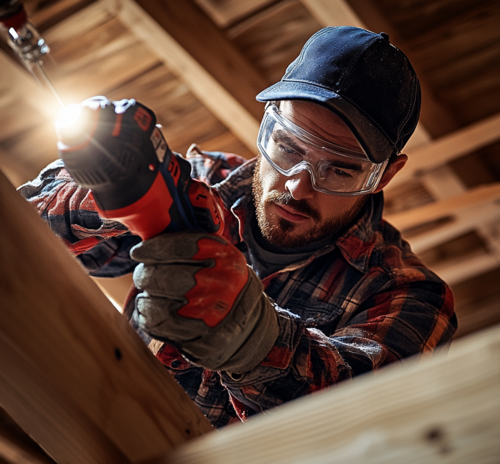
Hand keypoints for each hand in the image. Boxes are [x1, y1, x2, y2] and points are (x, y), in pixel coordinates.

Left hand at [130, 231, 278, 372]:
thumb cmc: (226, 285)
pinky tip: (156, 312)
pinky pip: (156, 327)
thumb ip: (193, 245)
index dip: (153, 248)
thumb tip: (154, 231)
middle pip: (161, 276)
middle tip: (144, 274)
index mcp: (225, 259)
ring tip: (151, 295)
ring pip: (153, 304)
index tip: (139, 251)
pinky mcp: (198, 341)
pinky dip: (148, 318)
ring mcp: (209, 317)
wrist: (250, 325)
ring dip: (145, 299)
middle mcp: (219, 287)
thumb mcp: (222, 259)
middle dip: (145, 274)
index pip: (179, 246)